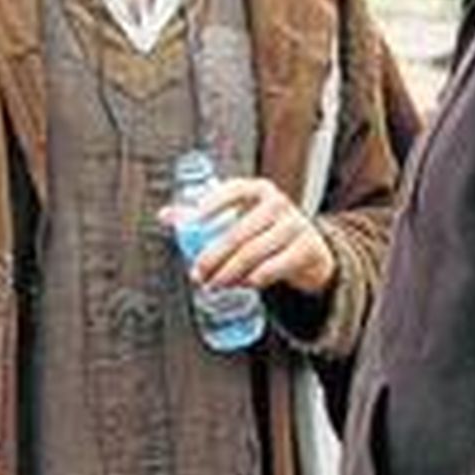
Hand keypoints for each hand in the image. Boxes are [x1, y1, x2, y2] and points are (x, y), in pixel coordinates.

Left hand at [160, 177, 335, 295]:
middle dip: (213, 257)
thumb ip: (202, 215)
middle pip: (238, 233)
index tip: (194, 222)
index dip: (212, 204)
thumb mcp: (238, 216)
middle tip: (198, 273)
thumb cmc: (264, 229)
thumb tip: (165, 215)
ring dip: (229, 273)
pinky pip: (273, 268)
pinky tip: (241, 285)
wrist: (308, 248)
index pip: (233, 190)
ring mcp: (294, 225)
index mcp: (258, 189)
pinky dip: (253, 279)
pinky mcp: (305, 249)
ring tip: (214, 284)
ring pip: (253, 253)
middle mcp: (277, 203)